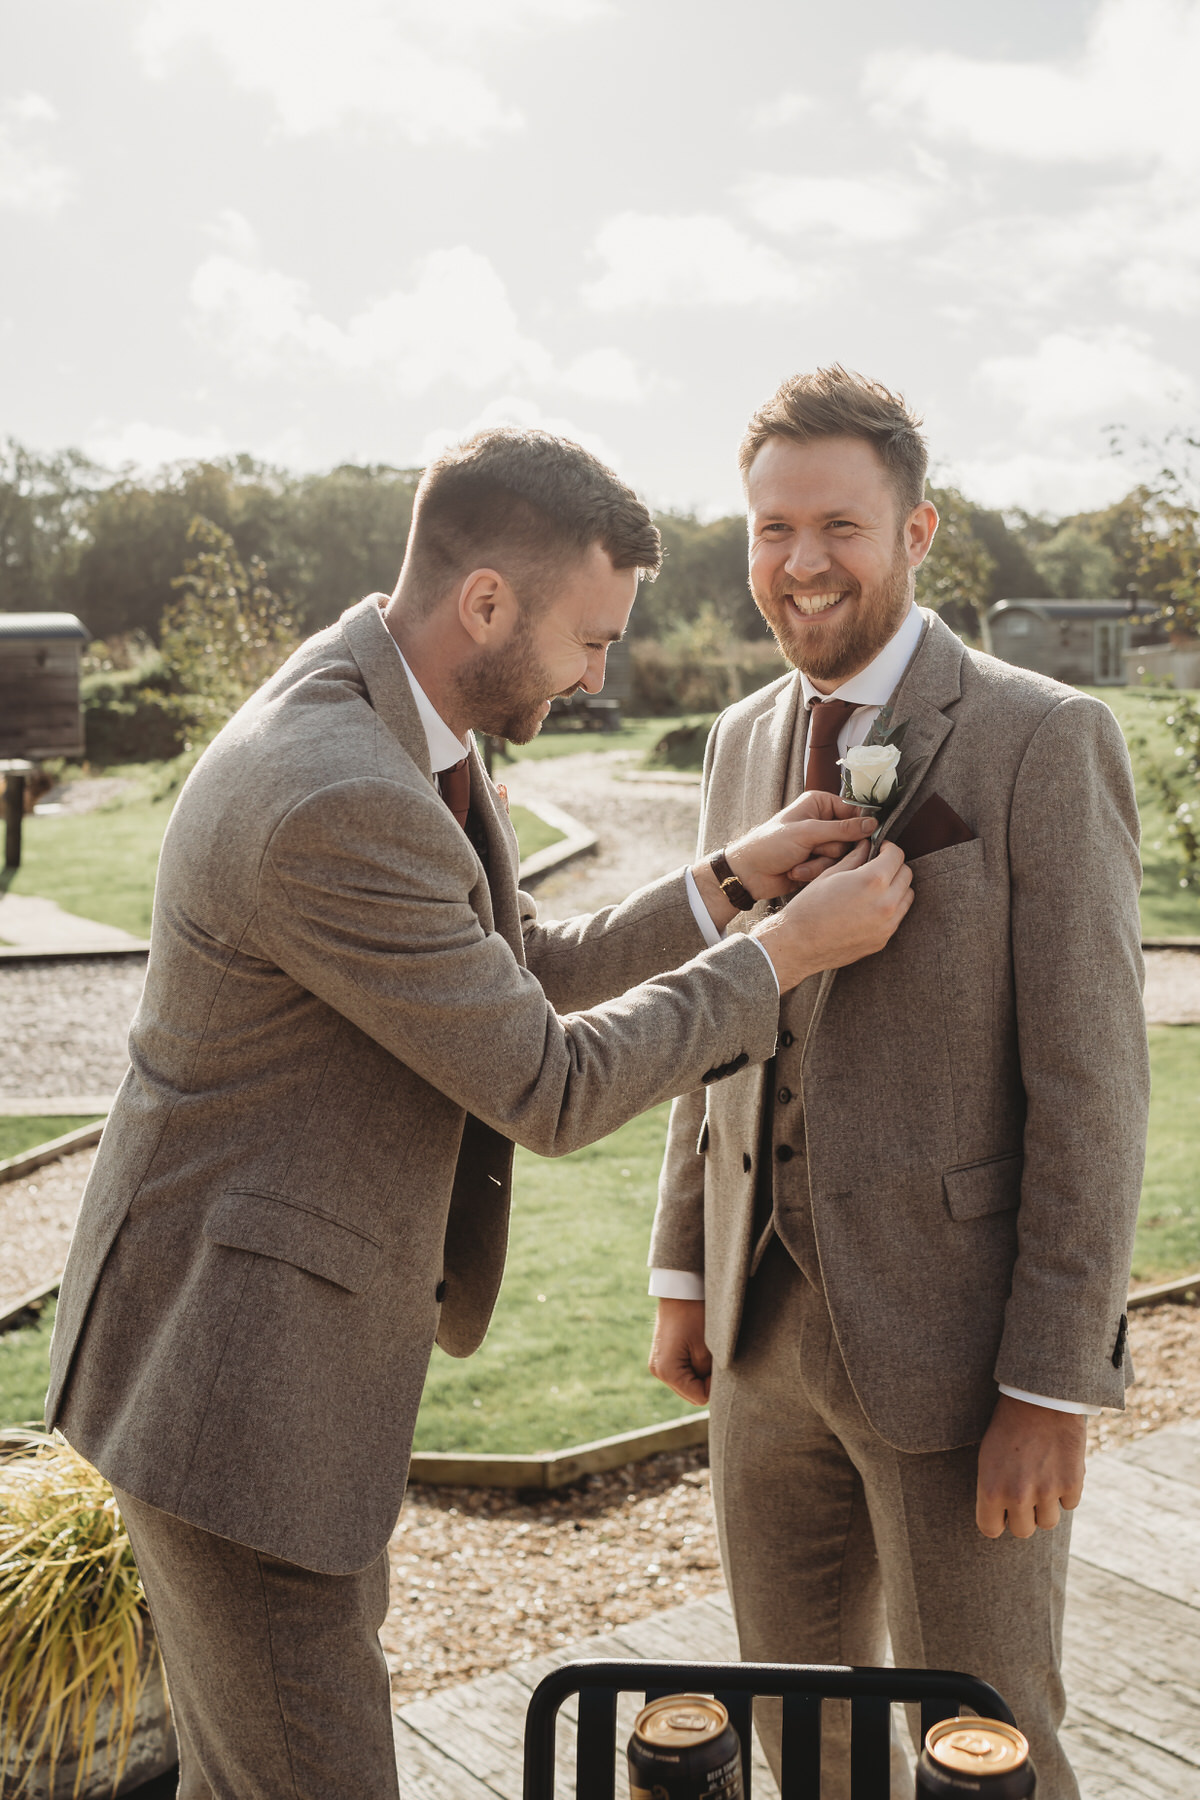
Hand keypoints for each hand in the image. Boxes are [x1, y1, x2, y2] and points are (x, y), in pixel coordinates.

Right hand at [648, 1298, 711, 1404]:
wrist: (680, 1289)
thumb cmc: (695, 1315)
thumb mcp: (708, 1349)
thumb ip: (708, 1377)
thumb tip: (710, 1391)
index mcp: (667, 1372)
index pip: (699, 1397)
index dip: (714, 1385)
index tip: (718, 1363)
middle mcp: (658, 1372)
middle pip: (692, 1393)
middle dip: (706, 1381)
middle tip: (713, 1357)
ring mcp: (657, 1365)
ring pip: (687, 1384)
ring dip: (700, 1374)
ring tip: (704, 1351)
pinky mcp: (662, 1357)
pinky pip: (682, 1372)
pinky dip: (693, 1366)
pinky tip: (697, 1349)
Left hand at [733, 792, 880, 894]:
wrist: (749, 874)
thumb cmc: (769, 845)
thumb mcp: (806, 833)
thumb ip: (841, 829)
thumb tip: (872, 824)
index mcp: (819, 804)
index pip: (853, 811)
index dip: (858, 826)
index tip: (862, 837)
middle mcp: (823, 821)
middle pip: (851, 837)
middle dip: (830, 849)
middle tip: (812, 850)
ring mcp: (820, 843)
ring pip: (842, 856)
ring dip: (819, 863)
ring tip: (797, 863)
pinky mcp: (818, 862)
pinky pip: (831, 869)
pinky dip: (813, 872)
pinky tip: (795, 871)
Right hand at [752, 840, 913, 992]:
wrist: (798, 945)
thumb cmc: (809, 908)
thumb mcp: (829, 875)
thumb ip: (854, 858)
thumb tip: (867, 846)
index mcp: (872, 881)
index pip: (896, 855)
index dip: (887, 848)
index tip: (880, 849)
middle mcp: (886, 903)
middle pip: (906, 874)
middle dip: (893, 866)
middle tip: (877, 866)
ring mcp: (887, 924)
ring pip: (907, 896)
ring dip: (896, 887)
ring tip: (875, 887)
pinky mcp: (883, 939)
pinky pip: (897, 917)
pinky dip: (890, 907)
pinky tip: (870, 906)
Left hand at [976, 1395, 1086, 1537]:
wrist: (1039, 1397)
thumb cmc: (1007, 1426)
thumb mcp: (988, 1457)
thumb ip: (994, 1490)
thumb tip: (1002, 1519)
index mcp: (991, 1489)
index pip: (991, 1529)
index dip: (997, 1520)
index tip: (1002, 1511)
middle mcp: (1018, 1495)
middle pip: (1023, 1531)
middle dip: (1024, 1516)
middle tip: (1025, 1494)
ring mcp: (1047, 1491)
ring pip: (1048, 1522)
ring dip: (1046, 1506)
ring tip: (1042, 1479)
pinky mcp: (1072, 1484)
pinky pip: (1069, 1504)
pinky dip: (1066, 1491)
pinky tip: (1058, 1467)